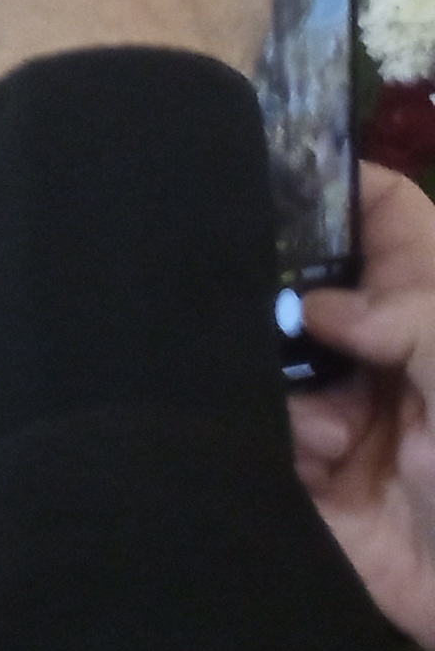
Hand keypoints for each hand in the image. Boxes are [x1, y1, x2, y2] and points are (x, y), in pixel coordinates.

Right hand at [295, 167, 434, 644]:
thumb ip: (411, 319)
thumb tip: (312, 304)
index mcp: (434, 314)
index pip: (385, 217)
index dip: (335, 185)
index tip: (262, 167)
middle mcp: (385, 352)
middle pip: (306, 283)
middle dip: (271, 288)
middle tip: (235, 288)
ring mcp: (343, 415)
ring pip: (269, 362)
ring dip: (283, 386)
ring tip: (326, 426)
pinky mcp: (308, 483)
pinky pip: (259, 442)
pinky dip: (274, 447)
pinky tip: (316, 464)